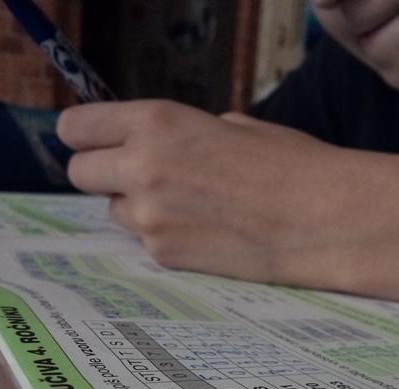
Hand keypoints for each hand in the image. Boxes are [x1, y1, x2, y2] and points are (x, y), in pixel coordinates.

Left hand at [57, 100, 352, 282]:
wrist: (322, 219)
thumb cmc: (290, 163)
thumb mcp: (232, 126)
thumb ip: (182, 133)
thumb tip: (160, 145)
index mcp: (156, 123)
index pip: (75, 127)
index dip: (84, 134)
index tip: (95, 140)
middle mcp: (141, 168)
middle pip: (79, 173)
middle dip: (103, 172)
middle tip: (137, 175)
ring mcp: (149, 218)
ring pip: (114, 210)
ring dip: (136, 206)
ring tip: (186, 206)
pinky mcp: (165, 255)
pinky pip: (145, 241)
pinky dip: (165, 236)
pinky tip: (204, 231)